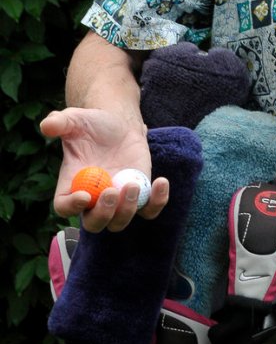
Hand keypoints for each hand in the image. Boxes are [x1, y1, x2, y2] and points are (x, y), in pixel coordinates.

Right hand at [40, 107, 168, 231]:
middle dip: (103, 214)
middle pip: (94, 224)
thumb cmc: (93, 124)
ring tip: (133, 184)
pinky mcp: (140, 195)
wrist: (119, 124)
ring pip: (120, 222)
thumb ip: (60, 122)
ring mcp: (118, 201)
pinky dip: (157, 202)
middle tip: (112, 192)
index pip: (64, 207)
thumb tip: (47, 125)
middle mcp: (93, 200)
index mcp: (71, 186)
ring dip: (127, 210)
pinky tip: (161, 182)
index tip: (84, 195)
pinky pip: (149, 210)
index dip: (71, 206)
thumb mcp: (75, 119)